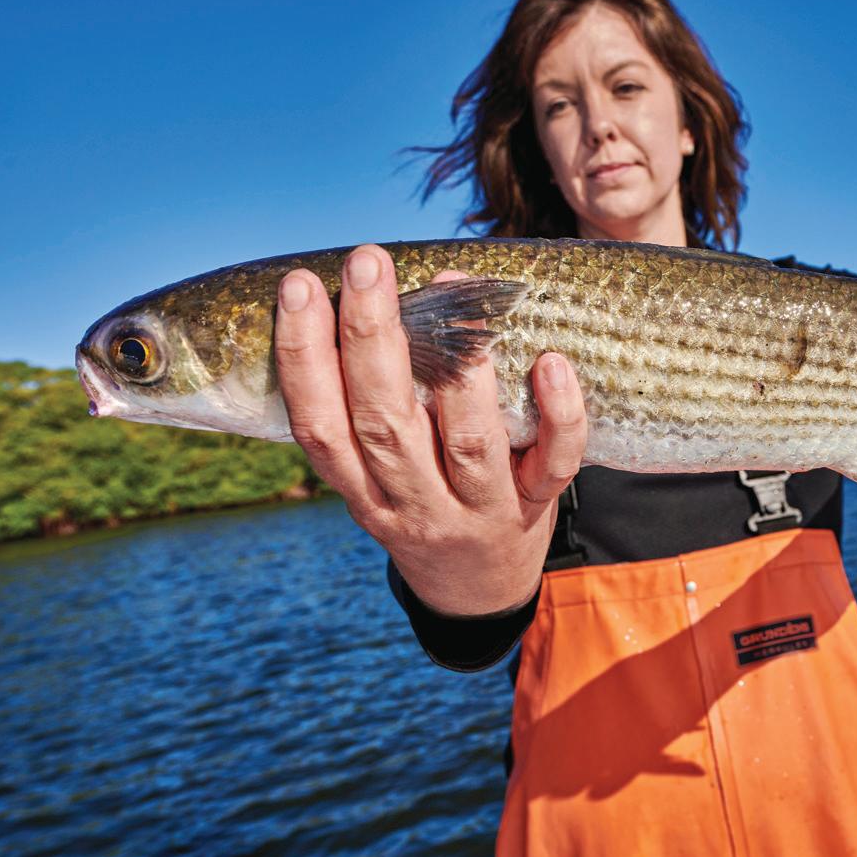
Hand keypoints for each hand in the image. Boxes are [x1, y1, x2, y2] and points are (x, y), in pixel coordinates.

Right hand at [273, 244, 587, 614]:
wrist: (478, 593)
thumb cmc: (425, 506)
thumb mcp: (379, 478)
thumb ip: (370, 412)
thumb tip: (365, 300)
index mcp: (363, 492)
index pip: (319, 426)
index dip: (302, 359)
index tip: (299, 287)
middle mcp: (414, 505)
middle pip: (385, 424)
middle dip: (370, 339)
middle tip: (367, 263)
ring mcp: (478, 511)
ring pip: (468, 444)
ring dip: (460, 370)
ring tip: (450, 293)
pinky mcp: (536, 508)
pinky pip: (552, 464)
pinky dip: (557, 414)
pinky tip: (550, 362)